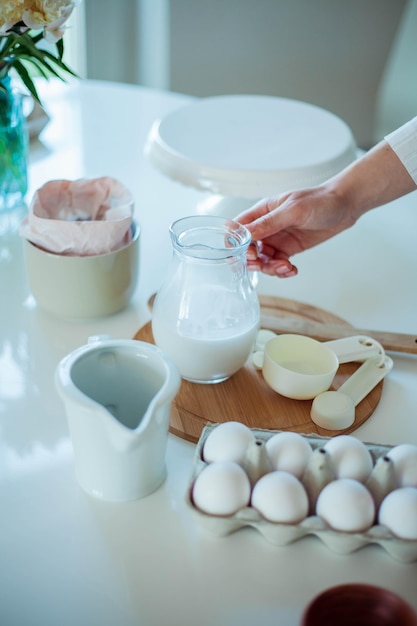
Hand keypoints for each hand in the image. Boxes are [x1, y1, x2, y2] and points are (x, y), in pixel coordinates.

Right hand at [237, 184, 355, 276]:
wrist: (344, 206)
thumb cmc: (320, 201)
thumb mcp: (293, 210)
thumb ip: (269, 223)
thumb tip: (245, 233)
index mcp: (262, 211)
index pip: (237, 229)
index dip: (237, 244)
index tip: (250, 253)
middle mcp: (266, 227)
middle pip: (247, 249)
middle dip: (253, 261)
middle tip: (265, 265)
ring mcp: (276, 239)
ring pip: (262, 261)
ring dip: (270, 268)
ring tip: (286, 267)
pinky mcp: (288, 249)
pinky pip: (277, 264)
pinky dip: (281, 271)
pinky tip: (291, 270)